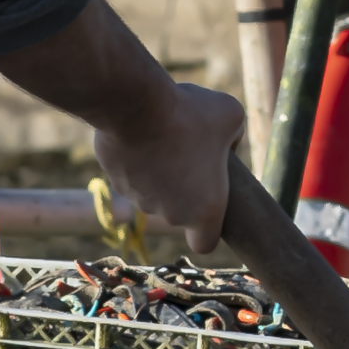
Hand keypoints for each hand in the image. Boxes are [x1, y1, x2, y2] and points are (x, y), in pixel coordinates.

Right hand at [0, 0, 247, 258]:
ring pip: (153, 191)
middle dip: (185, 187)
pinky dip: (137, 159)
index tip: (209, 206)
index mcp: (204, 209)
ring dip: (160, 172)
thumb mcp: (231, 116)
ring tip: (165, 137)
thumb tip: (225, 145)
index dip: (207, 229)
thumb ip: (234, 138)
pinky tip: (141, 133)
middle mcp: (170, 213)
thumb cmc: (189, 115)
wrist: (136, 104)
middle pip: (178, 211)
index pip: (204, 243)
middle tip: (191, 153)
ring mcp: (139, 199)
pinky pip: (131, 174)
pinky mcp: (115, 181)